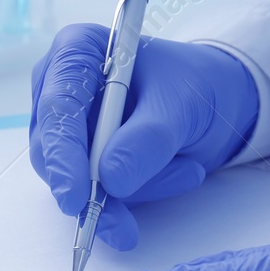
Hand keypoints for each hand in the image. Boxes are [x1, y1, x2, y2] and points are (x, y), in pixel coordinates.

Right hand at [31, 24, 258, 249]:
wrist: (216, 102)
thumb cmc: (198, 84)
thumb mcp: (184, 104)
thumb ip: (149, 139)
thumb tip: (111, 179)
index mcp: (77, 52)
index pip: (56, 107)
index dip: (61, 154)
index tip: (75, 197)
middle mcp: (60, 88)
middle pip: (53, 151)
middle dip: (98, 185)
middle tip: (130, 219)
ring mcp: (68, 128)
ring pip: (74, 180)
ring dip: (133, 190)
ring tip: (186, 170)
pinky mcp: (80, 161)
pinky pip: (93, 195)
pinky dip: (134, 199)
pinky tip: (177, 176)